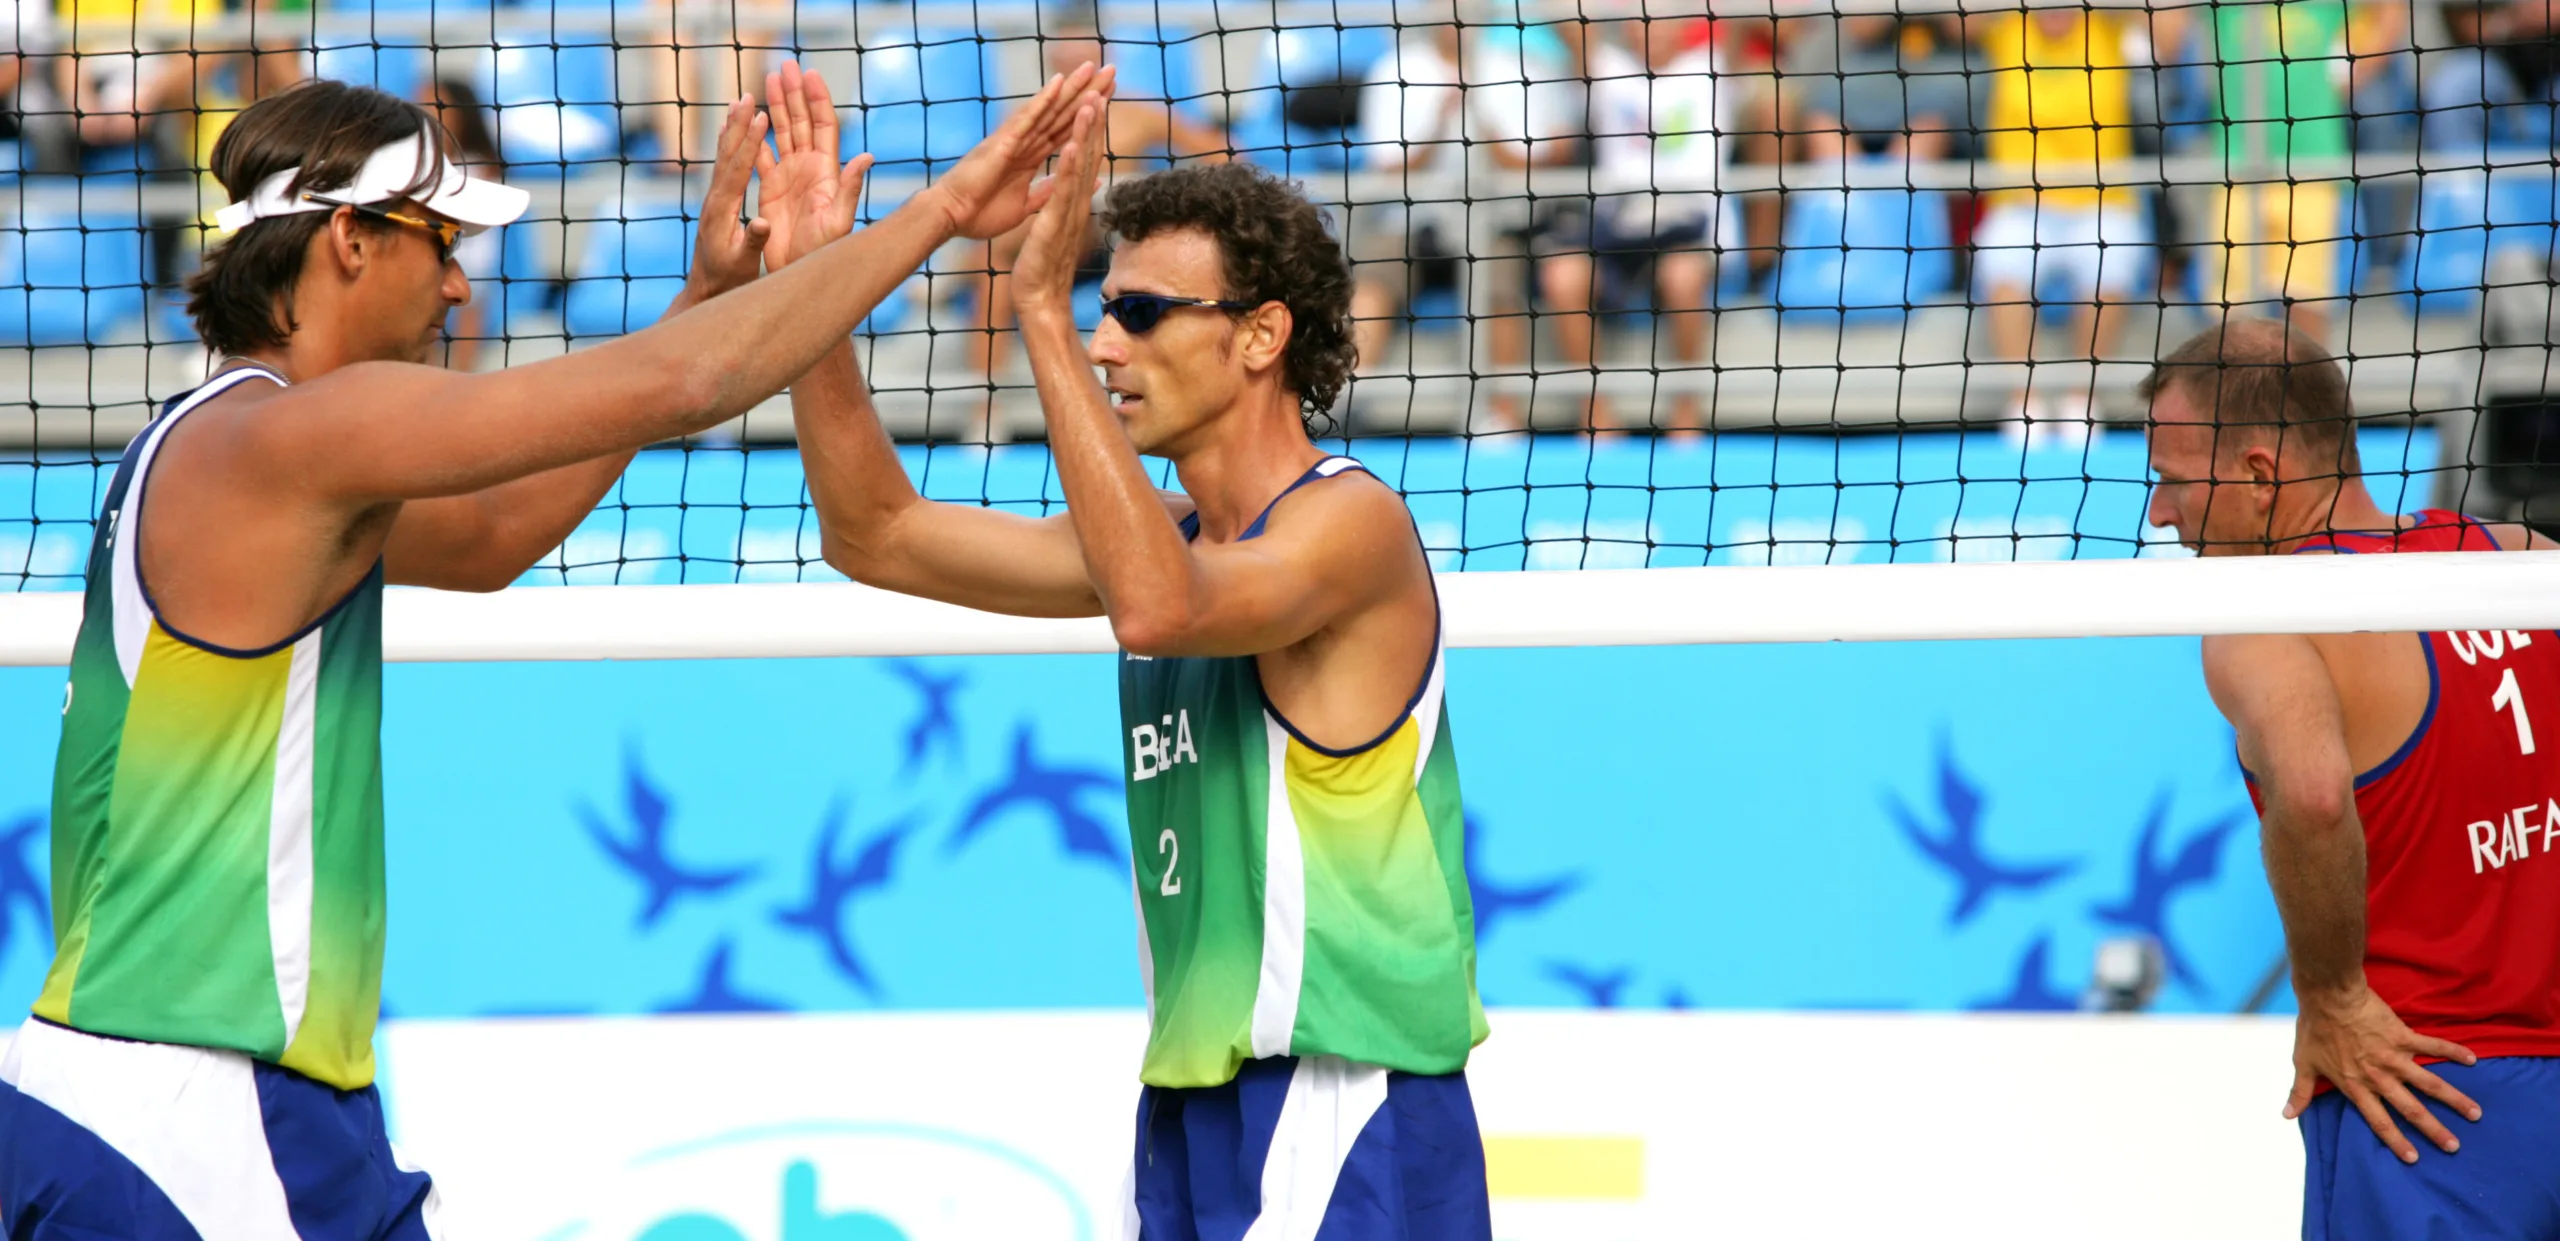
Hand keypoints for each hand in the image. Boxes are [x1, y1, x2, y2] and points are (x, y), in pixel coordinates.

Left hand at [684, 97, 773, 301]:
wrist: (704, 291)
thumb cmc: (728, 281)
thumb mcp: (744, 265)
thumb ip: (753, 242)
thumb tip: (762, 222)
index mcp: (723, 211)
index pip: (738, 169)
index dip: (749, 142)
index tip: (760, 117)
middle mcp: (714, 199)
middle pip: (727, 154)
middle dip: (738, 124)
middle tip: (747, 95)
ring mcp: (713, 199)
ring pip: (723, 156)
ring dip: (732, 127)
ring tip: (738, 101)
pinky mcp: (716, 202)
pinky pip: (724, 166)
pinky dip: (729, 143)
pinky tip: (730, 130)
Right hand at [755, 61, 872, 271]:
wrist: (797, 274)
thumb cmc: (822, 254)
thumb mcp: (839, 223)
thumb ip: (851, 189)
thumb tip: (868, 157)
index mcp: (827, 172)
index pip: (823, 126)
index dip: (817, 99)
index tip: (809, 73)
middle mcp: (810, 169)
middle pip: (802, 121)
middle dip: (794, 93)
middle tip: (784, 64)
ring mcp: (791, 176)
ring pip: (782, 132)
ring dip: (776, 105)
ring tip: (768, 78)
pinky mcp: (772, 188)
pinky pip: (762, 154)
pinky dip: (755, 135)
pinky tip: (749, 116)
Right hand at [927, 62, 1113, 240]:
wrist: (952, 218)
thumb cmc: (980, 213)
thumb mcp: (1024, 204)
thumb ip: (1045, 190)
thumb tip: (1069, 182)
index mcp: (1029, 157)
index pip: (1065, 130)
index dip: (1088, 114)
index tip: (1109, 96)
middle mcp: (1024, 142)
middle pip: (1062, 113)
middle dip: (1087, 92)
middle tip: (1110, 69)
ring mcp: (1013, 140)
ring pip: (1049, 109)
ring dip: (1071, 88)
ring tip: (1092, 66)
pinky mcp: (1003, 143)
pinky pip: (1027, 118)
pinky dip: (1043, 100)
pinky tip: (1060, 83)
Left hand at [1010, 95, 1106, 321]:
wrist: (1041, 299)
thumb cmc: (1046, 267)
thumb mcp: (1059, 228)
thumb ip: (1072, 205)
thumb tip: (1086, 190)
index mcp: (1075, 201)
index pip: (1086, 158)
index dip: (1093, 127)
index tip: (1099, 97)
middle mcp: (1078, 203)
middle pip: (1089, 154)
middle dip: (1096, 120)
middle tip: (1105, 87)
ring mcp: (1068, 213)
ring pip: (1079, 167)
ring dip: (1085, 134)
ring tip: (1092, 104)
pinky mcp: (1054, 224)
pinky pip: (1061, 191)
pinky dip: (1066, 168)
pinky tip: (1070, 145)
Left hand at [2285, 981, 2481, 1162]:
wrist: (2328, 996)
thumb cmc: (2314, 1029)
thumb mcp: (2303, 1063)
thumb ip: (2299, 1092)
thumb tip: (2286, 1115)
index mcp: (2356, 1085)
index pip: (2378, 1120)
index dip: (2395, 1140)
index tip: (2413, 1158)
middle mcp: (2378, 1076)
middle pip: (2411, 1109)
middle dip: (2433, 1129)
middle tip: (2454, 1146)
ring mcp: (2394, 1056)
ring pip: (2430, 1082)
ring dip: (2454, 1099)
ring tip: (2476, 1114)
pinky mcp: (2403, 1035)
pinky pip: (2433, 1045)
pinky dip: (2453, 1050)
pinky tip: (2472, 1060)